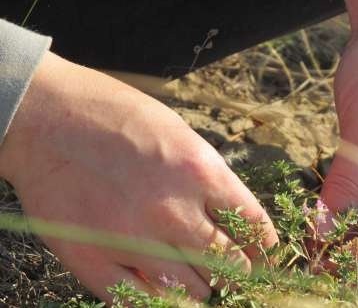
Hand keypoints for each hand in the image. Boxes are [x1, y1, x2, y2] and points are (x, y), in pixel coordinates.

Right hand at [0, 52, 277, 301]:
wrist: (45, 118)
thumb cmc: (116, 117)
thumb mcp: (180, 134)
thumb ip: (209, 179)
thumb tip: (231, 216)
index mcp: (201, 173)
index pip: (253, 224)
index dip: (263, 244)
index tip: (263, 252)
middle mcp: (174, 211)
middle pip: (228, 263)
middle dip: (237, 270)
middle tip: (234, 270)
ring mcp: (134, 240)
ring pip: (192, 289)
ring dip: (204, 287)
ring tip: (203, 282)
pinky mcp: (95, 261)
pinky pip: (142, 301)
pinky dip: (162, 301)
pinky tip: (167, 292)